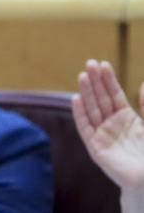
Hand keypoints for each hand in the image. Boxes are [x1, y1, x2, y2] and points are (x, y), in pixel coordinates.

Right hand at [73, 60, 143, 191]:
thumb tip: (143, 84)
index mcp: (128, 119)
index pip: (115, 95)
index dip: (109, 80)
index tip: (102, 64)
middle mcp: (112, 126)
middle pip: (102, 99)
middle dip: (95, 82)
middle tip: (89, 63)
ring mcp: (103, 136)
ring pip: (93, 110)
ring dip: (86, 93)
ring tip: (82, 75)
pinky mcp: (96, 148)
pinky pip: (85, 128)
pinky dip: (80, 114)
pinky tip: (75, 99)